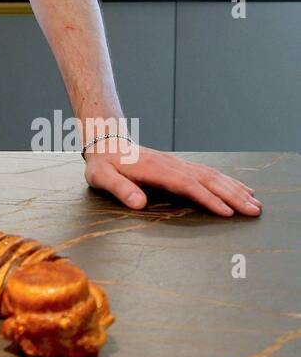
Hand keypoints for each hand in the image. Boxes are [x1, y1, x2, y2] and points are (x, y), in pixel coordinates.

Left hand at [83, 141, 260, 216]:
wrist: (107, 144)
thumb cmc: (104, 165)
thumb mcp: (102, 177)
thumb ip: (119, 189)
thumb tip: (138, 204)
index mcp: (156, 170)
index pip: (187, 185)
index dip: (208, 199)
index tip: (227, 212)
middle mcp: (172, 165)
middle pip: (208, 180)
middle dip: (232, 196)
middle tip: (254, 212)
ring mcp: (179, 164)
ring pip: (213, 175)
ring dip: (235, 189)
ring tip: (255, 204)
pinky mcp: (181, 166)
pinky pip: (209, 173)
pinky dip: (228, 181)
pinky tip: (241, 189)